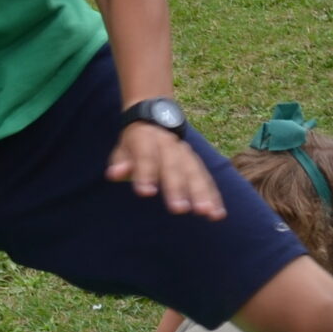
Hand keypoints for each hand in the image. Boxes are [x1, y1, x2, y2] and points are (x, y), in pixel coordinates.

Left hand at [106, 120, 221, 216]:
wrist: (155, 118)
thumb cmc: (135, 143)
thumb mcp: (122, 148)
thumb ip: (120, 162)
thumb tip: (115, 174)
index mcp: (147, 139)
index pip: (146, 156)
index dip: (146, 173)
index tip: (145, 193)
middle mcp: (169, 145)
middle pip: (174, 167)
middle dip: (177, 188)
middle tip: (179, 210)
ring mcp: (185, 153)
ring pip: (195, 173)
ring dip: (201, 193)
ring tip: (206, 212)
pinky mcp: (197, 163)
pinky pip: (206, 179)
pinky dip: (213, 196)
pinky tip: (217, 213)